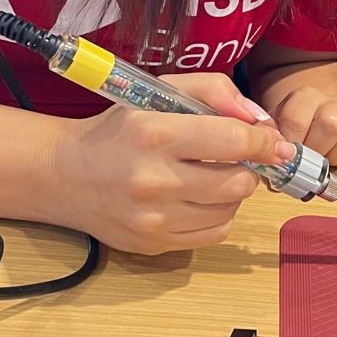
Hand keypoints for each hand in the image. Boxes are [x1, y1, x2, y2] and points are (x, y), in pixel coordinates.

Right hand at [52, 72, 297, 253]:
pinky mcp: (153, 244)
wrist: (64, 176)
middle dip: (247, 168)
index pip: (233, 141)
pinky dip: (217, 216)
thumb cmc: (118, 131)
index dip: (264, 141)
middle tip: (236, 158)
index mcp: (154, 134)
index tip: (273, 141)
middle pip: (238, 182)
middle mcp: (153, 180)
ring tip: (212, 177)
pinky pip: (214, 235)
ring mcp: (153, 218)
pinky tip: (200, 200)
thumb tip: (258, 119)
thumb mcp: (158, 93)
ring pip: (230, 211)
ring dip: (232, 193)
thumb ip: (212, 91)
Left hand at [266, 87, 336, 171]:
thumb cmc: (293, 134)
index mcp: (306, 97)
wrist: (313, 129)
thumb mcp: (275, 132)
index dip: (291, 142)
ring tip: (327, 162)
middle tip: (309, 161)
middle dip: (317, 151)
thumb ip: (269, 137)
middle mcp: (334, 102)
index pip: (296, 118)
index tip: (287, 155)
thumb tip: (270, 151)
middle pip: (331, 124)